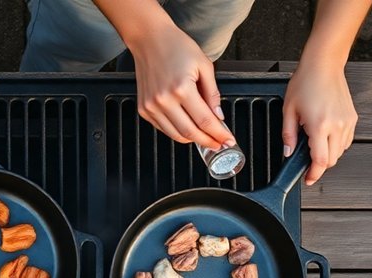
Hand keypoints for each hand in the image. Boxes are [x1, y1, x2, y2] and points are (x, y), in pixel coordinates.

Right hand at [128, 20, 234, 150]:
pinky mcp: (144, 109)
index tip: (227, 140)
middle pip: (190, 132)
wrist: (150, 40)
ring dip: (193, 138)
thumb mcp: (204, 66)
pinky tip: (187, 125)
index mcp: (181, 88)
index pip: (204, 120)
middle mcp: (164, 100)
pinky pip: (164, 129)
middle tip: (218, 144)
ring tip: (205, 136)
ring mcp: (151, 107)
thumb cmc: (176, 47)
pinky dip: (178, 131)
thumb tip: (218, 116)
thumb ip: (212, 94)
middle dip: (207, 141)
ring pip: (176, 135)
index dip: (218, 134)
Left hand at [283, 61, 357, 184]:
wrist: (324, 65)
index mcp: (320, 125)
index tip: (308, 179)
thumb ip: (288, 135)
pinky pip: (346, 140)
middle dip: (319, 165)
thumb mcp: (288, 110)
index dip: (314, 174)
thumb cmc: (306, 82)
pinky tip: (325, 137)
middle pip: (332, 160)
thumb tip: (289, 152)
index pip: (321, 160)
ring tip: (315, 145)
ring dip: (328, 155)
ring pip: (341, 151)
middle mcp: (337, 125)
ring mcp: (348, 122)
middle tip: (307, 163)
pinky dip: (336, 145)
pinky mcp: (353, 117)